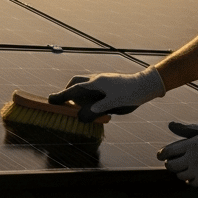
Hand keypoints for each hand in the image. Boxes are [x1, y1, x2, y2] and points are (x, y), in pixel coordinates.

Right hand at [48, 66, 164, 121]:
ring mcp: (103, 80)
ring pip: (85, 84)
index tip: (50, 100)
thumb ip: (96, 110)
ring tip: (79, 106)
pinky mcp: (109, 83)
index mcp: (96, 83)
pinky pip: (93, 87)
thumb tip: (80, 117)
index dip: (62, 96)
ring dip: (78, 92)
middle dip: (68, 91)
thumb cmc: (131, 93)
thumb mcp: (113, 104)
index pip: (74, 89)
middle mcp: (97, 80)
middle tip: (64, 102)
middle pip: (76, 82)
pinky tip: (94, 103)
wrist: (147, 84)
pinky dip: (88, 94)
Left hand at [157, 122, 197, 185]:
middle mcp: (194, 158)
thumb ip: (186, 130)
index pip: (169, 151)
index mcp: (192, 144)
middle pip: (172, 166)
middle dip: (170, 164)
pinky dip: (190, 180)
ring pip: (181, 176)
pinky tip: (193, 176)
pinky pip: (192, 183)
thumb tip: (170, 125)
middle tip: (172, 163)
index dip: (162, 154)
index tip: (160, 156)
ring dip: (180, 173)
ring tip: (184, 168)